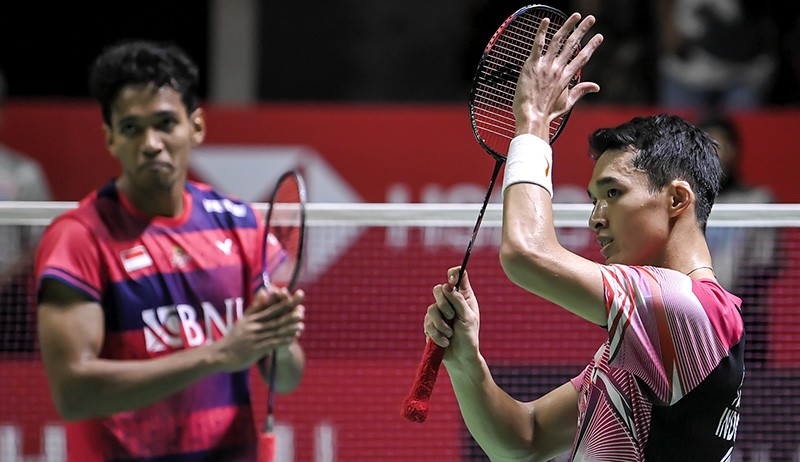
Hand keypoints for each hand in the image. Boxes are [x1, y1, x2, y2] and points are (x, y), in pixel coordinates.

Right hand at [215, 286, 304, 371]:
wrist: (221, 355)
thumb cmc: (234, 338)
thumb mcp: (244, 320)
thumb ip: (256, 307)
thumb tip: (265, 291)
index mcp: (253, 318)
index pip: (272, 307)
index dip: (286, 301)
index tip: (298, 294)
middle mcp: (255, 326)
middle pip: (275, 316)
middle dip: (290, 308)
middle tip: (303, 302)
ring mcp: (255, 337)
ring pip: (275, 329)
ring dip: (289, 325)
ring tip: (301, 320)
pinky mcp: (256, 349)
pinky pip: (272, 343)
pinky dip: (283, 340)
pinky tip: (293, 338)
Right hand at [424, 267, 480, 365]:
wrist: (460, 358)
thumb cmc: (468, 337)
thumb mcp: (468, 318)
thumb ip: (459, 302)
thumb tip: (448, 287)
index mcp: (464, 296)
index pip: (458, 275)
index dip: (453, 274)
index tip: (451, 282)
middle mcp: (450, 301)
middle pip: (439, 289)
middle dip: (444, 304)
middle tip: (451, 317)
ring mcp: (439, 312)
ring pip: (431, 308)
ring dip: (441, 324)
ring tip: (449, 334)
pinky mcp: (430, 323)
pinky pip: (427, 323)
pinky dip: (436, 334)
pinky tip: (445, 342)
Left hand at [513, 13, 603, 138]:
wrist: (532, 117)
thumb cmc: (547, 113)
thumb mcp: (567, 103)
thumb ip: (581, 91)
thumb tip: (596, 86)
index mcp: (567, 77)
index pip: (583, 57)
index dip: (592, 46)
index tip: (599, 36)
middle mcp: (558, 69)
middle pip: (573, 45)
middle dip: (583, 30)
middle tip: (591, 18)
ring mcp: (545, 66)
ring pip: (558, 41)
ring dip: (568, 26)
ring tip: (576, 16)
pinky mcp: (532, 66)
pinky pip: (538, 45)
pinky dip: (541, 32)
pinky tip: (546, 20)